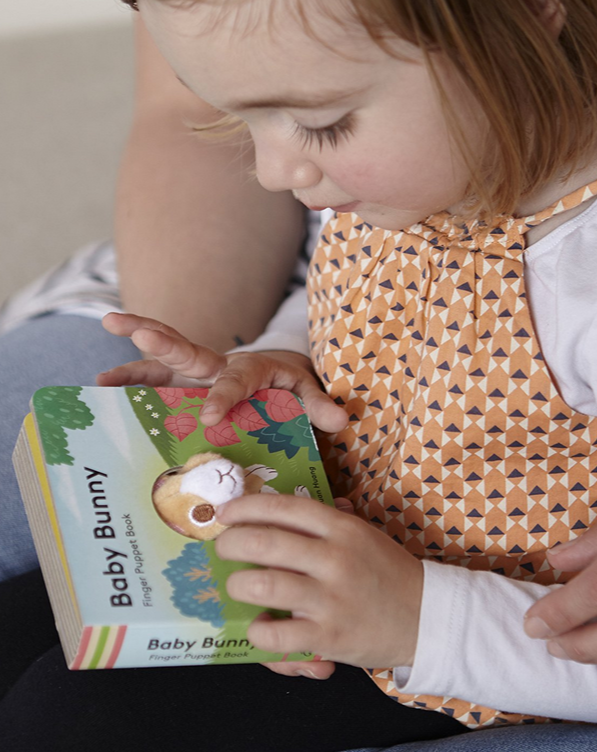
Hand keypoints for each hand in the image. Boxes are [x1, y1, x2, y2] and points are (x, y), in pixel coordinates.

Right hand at [98, 312, 347, 432]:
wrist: (279, 372)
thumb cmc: (292, 386)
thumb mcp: (308, 393)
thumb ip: (320, 405)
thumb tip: (341, 421)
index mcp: (253, 369)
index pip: (237, 381)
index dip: (224, 396)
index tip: (211, 415)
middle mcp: (219, 365)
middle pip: (190, 352)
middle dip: (164, 341)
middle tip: (135, 330)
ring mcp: (198, 373)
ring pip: (163, 361)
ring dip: (132, 360)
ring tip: (99, 374)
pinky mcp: (184, 380)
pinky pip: (154, 376)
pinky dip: (130, 379)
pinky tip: (102, 388)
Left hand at [215, 493, 423, 674]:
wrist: (427, 617)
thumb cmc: (388, 574)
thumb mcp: (364, 536)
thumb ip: (327, 521)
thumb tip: (283, 506)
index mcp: (343, 529)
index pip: (284, 507)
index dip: (247, 507)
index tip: (227, 512)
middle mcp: (335, 559)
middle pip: (263, 541)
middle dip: (230, 543)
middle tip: (224, 549)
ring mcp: (331, 599)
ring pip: (262, 584)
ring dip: (238, 584)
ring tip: (238, 586)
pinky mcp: (328, 637)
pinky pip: (275, 636)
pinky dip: (258, 632)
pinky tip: (260, 626)